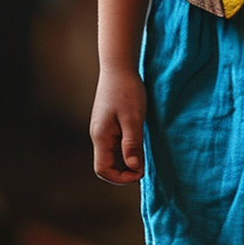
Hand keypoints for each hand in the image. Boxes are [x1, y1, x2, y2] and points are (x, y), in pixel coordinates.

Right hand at [90, 68, 145, 183]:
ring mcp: (102, 130)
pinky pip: (116, 145)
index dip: (121, 178)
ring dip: (127, 160)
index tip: (140, 172)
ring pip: (112, 155)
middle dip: (125, 171)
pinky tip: (140, 142)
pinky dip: (127, 149)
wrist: (119, 67)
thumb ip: (132, 144)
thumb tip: (134, 168)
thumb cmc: (127, 91)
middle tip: (145, 165)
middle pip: (107, 165)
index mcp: (101, 137)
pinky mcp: (108, 124)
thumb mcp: (134, 119)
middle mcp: (98, 136)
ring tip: (144, 153)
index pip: (103, 170)